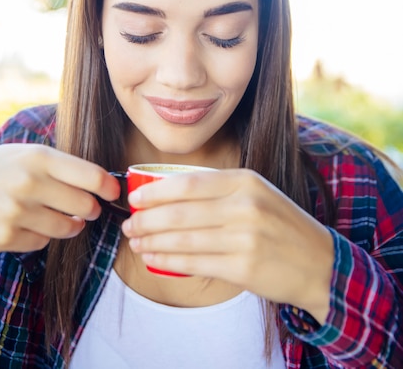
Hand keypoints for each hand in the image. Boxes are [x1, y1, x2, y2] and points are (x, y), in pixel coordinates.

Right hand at [0, 143, 119, 253]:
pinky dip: (42, 235)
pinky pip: (43, 241)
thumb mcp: (27, 154)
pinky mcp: (6, 237)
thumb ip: (61, 166)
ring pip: (68, 227)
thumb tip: (103, 182)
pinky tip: (28, 223)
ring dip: (71, 224)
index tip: (113, 191)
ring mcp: (16, 213)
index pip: (92, 175)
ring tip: (62, 216)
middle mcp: (29, 184)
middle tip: (87, 207)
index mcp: (39, 157)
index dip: (109, 186)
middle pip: (85, 205)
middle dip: (91, 209)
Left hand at [122, 168, 333, 323]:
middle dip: (147, 219)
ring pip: (184, 239)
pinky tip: (154, 259)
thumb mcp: (257, 194)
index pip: (189, 182)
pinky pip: (195, 263)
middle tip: (129, 224)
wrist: (319, 263)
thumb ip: (219, 191)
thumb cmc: (280, 225)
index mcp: (246, 181)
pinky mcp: (244, 268)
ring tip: (136, 242)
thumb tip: (167, 194)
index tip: (135, 199)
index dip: (156, 191)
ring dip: (153, 241)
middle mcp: (245, 206)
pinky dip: (169, 261)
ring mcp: (245, 238)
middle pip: (181, 212)